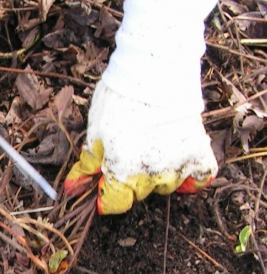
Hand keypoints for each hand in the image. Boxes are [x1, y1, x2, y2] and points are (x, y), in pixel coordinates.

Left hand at [64, 82, 217, 214]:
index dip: (106, 196)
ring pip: (166, 187)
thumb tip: (73, 189)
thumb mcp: (95, 131)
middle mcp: (152, 173)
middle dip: (128, 180)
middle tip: (126, 154)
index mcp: (123, 169)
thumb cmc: (118, 98)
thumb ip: (88, 164)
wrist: (154, 71)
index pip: (116, 202)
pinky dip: (190, 176)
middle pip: (139, 193)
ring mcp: (179, 165)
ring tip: (150, 149)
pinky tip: (175, 161)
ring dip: (156, 176)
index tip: (104, 185)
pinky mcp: (200, 152)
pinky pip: (199, 178)